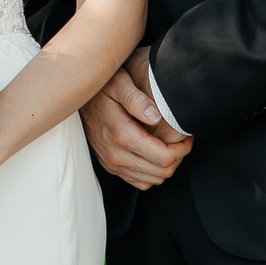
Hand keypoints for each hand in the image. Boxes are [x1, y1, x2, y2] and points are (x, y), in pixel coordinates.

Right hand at [82, 51, 192, 190]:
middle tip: (182, 141)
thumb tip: (155, 116)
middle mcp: (116, 154)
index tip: (186, 137)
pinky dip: (152, 173)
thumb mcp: (119, 83)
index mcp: (122, 135)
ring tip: (170, 147)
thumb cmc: (102, 87)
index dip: (182, 149)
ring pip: (152, 180)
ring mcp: (112, 163)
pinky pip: (139, 182)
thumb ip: (136, 98)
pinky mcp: (110, 166)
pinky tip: (155, 155)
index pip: (164, 157)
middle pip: (161, 172)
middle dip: (178, 158)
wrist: (78, 98)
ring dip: (166, 166)